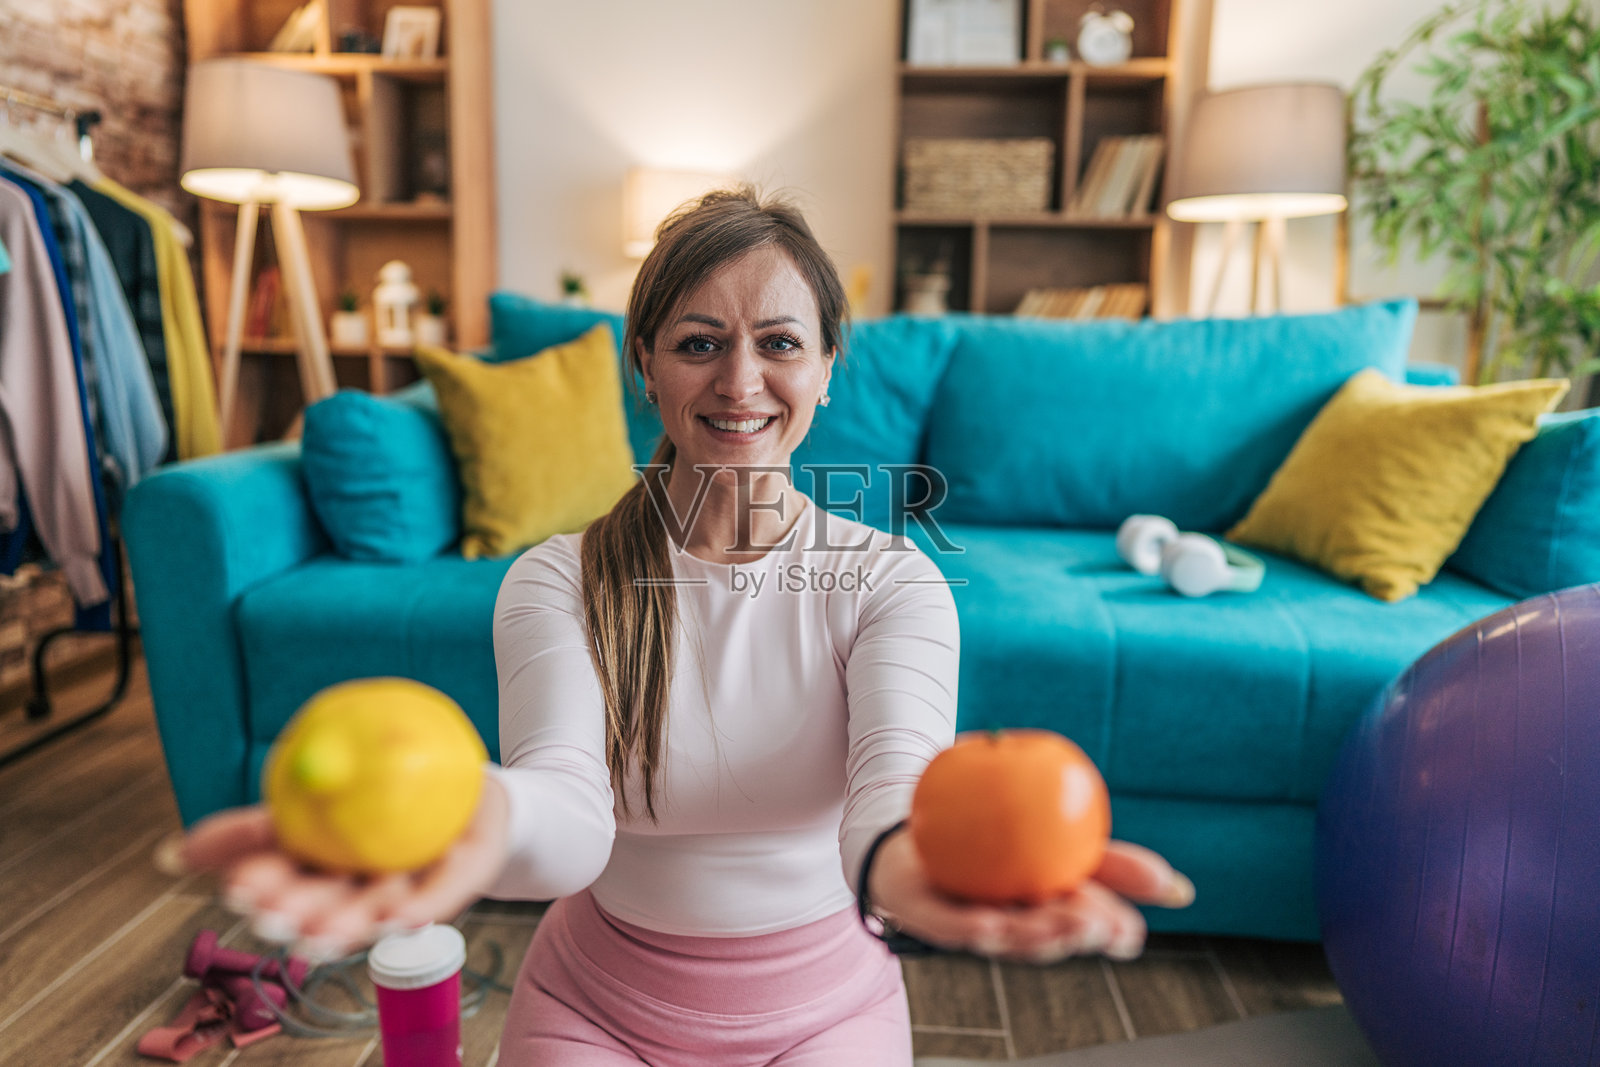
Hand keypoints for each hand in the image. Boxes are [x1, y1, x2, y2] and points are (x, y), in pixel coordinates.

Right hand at [154, 775, 511, 962]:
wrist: (466, 785)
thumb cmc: (378, 791)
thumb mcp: (306, 799)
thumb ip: (246, 829)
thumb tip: (171, 856)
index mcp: (324, 871)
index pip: (285, 883)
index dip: (262, 891)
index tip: (237, 890)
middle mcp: (364, 888)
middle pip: (327, 907)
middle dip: (298, 917)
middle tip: (273, 914)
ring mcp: (412, 886)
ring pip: (376, 909)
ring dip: (347, 925)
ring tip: (322, 930)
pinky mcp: (459, 878)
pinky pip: (442, 893)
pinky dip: (421, 907)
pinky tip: (402, 915)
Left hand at [866, 830, 1193, 964]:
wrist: (917, 826)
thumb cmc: (995, 830)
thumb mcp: (1057, 831)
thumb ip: (1108, 855)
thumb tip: (1180, 889)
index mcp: (1051, 907)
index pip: (1091, 923)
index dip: (1115, 933)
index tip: (1135, 930)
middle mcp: (1016, 924)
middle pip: (1052, 937)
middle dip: (1078, 936)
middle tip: (1101, 922)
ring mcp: (975, 924)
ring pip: (1010, 939)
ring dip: (1036, 938)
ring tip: (1062, 923)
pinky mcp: (934, 921)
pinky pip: (953, 927)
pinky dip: (974, 928)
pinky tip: (992, 924)